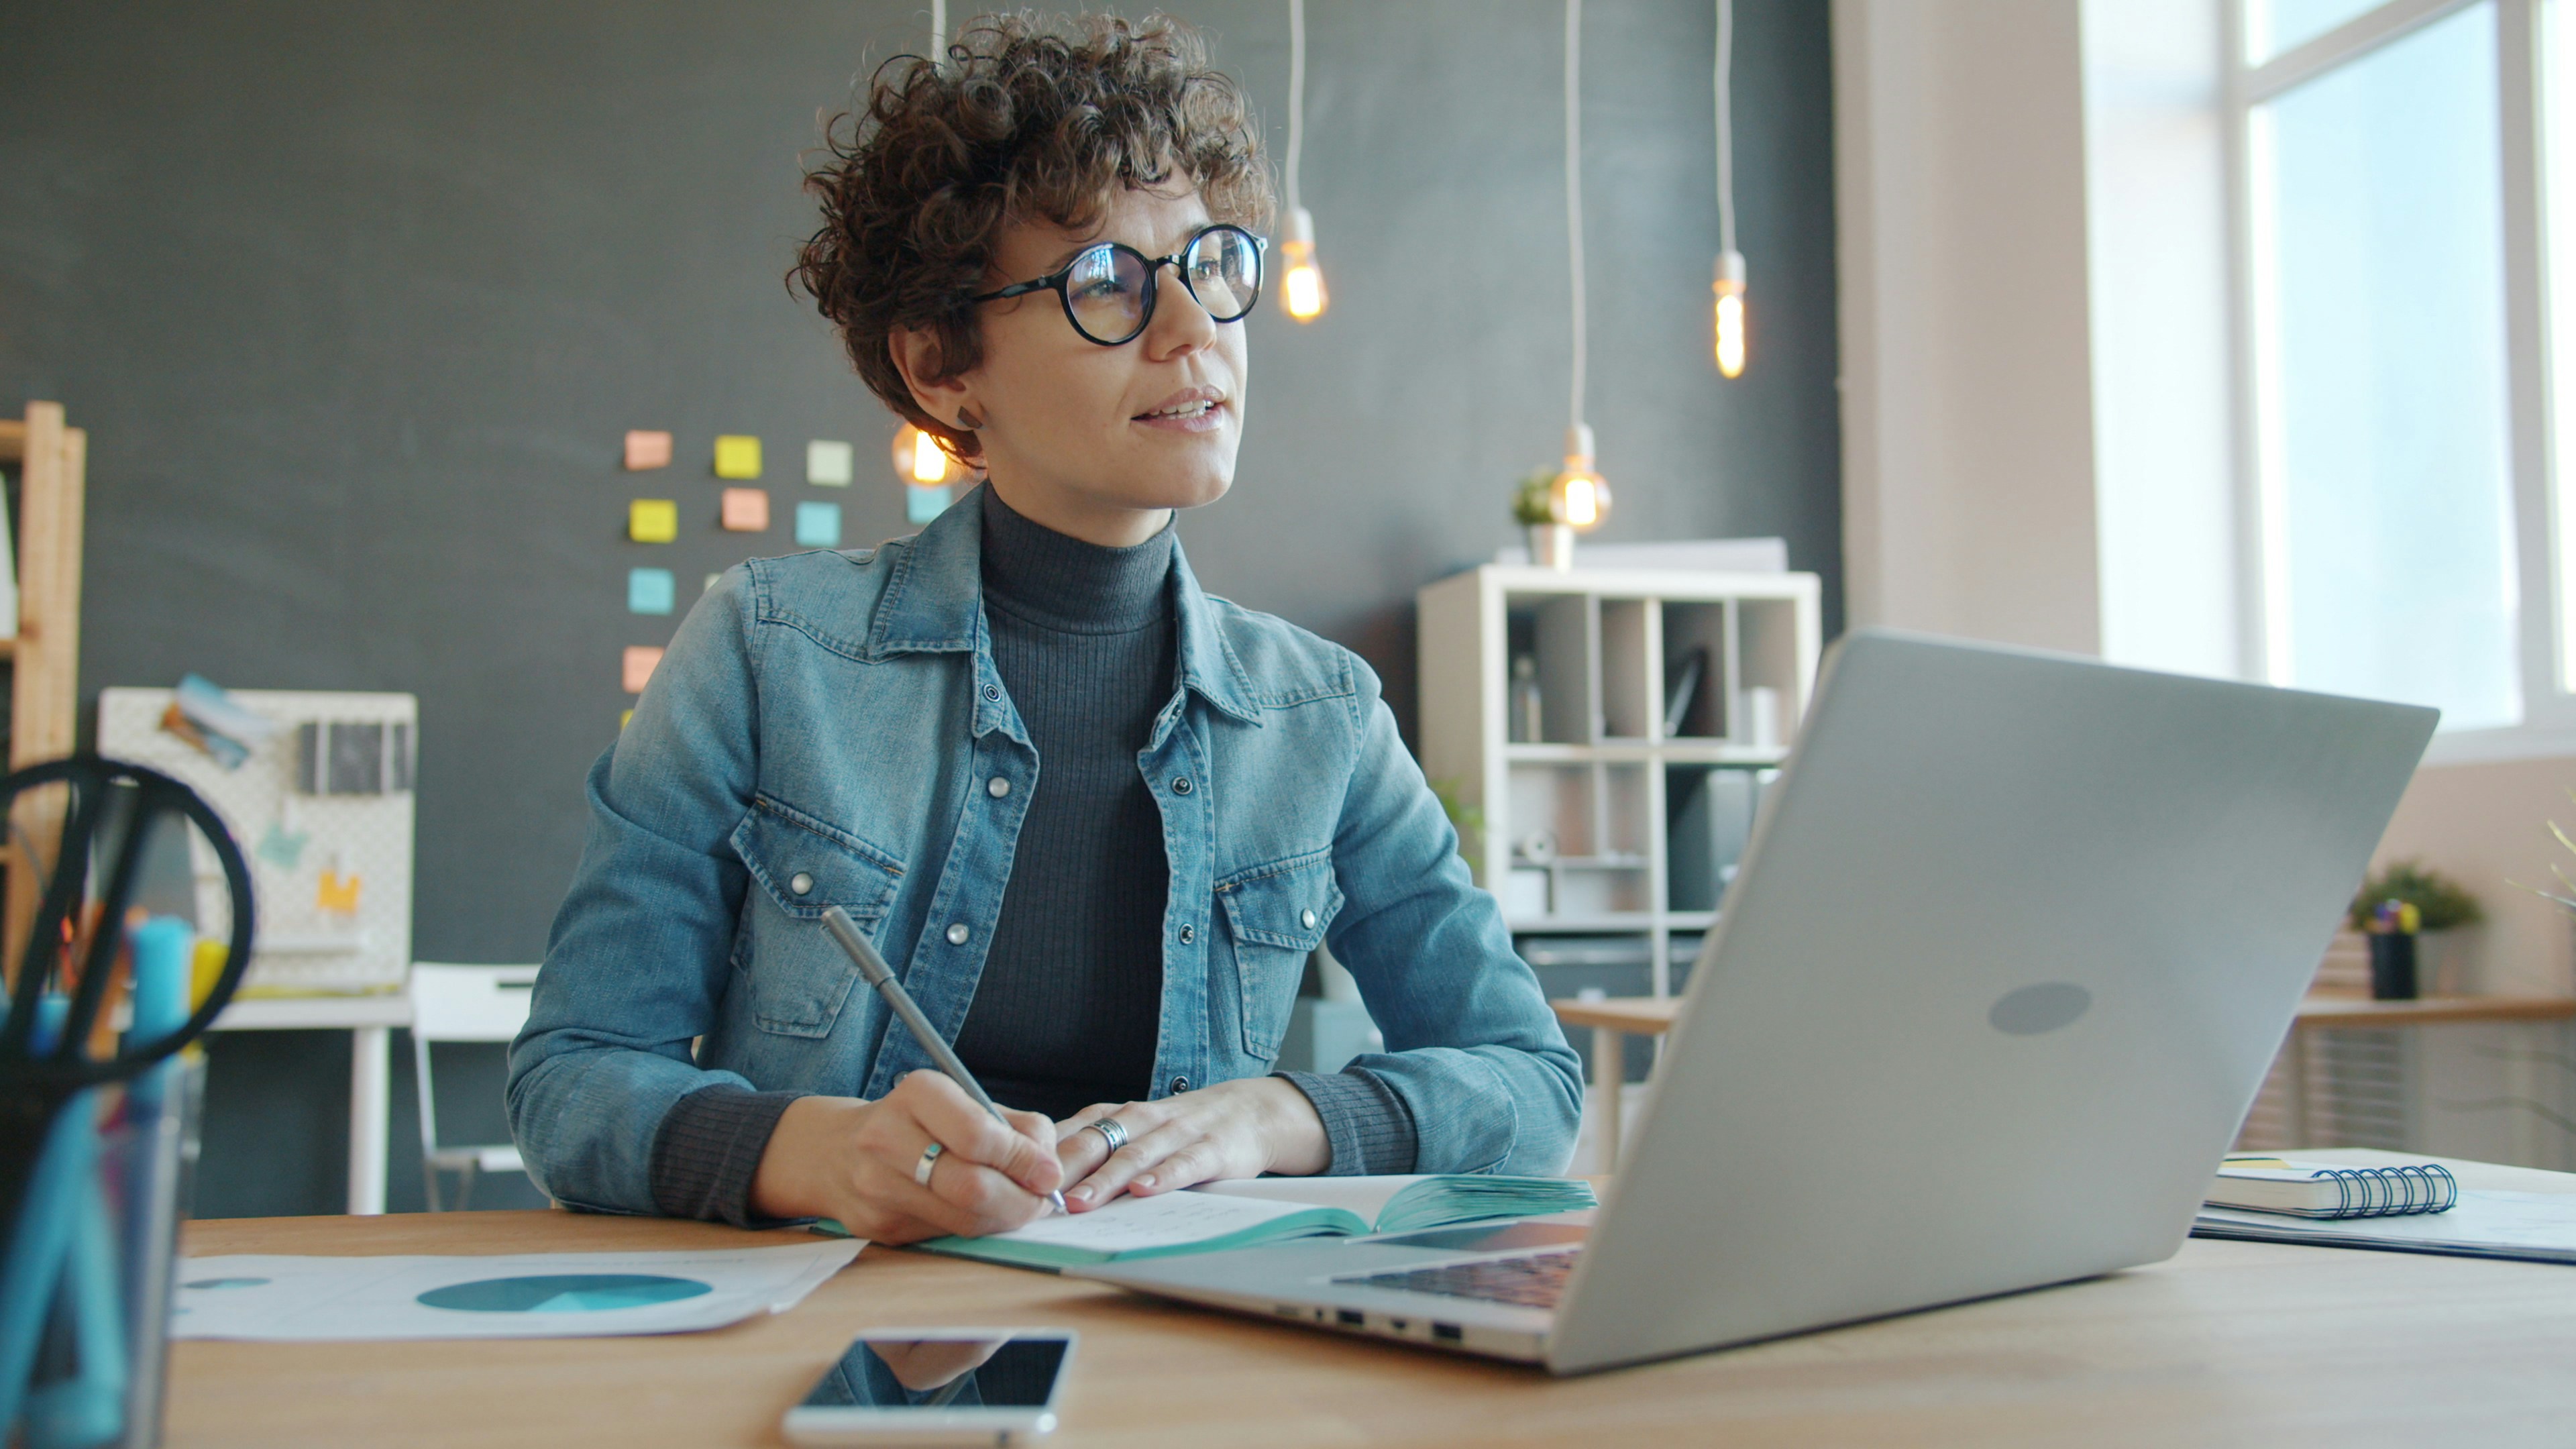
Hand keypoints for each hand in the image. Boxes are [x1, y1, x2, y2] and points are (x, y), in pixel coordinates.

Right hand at [749, 1071, 1061, 1243]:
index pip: (979, 1136)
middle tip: (1041, 1199)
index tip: (1049, 1173)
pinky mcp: (878, 1227)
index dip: (1023, 1160)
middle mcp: (886, 1138)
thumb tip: (1050, 1170)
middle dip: (1020, 1200)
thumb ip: (1016, 1128)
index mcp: (916, 1094)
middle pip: (971, 1187)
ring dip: (1003, 1219)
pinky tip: (982, 1213)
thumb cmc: (919, 1120)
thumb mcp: (966, 1102)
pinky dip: (975, 1227)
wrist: (835, 1150)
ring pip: (962, 1219)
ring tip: (1018, 1206)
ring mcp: (876, 1187)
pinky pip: (945, 1235)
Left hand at [1054, 1077, 1328, 1209]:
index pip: (1072, 1131)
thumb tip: (1033, 1174)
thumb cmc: (1180, 1129)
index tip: (1013, 1179)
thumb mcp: (1132, 1128)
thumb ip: (1092, 1144)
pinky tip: (1144, 1191)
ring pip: (1135, 1155)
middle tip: (1035, 1195)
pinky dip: (1163, 1177)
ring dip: (1104, 1179)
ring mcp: (1178, 1133)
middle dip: (1063, 1169)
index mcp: (1117, 1114)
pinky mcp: (1212, 1149)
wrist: (1251, 1111)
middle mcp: (1143, 1119)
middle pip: (1096, 1142)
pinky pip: (1184, 1164)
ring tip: (1078, 1202)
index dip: (1041, 1155)